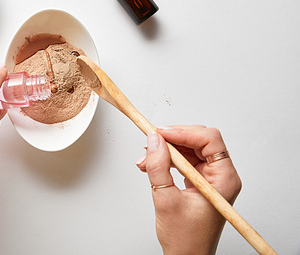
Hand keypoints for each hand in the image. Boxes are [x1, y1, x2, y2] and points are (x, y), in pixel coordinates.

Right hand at [136, 126, 241, 254]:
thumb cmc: (185, 239)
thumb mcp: (166, 199)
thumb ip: (159, 166)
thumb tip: (154, 140)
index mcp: (224, 179)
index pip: (209, 140)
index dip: (184, 132)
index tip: (161, 133)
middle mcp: (220, 176)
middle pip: (199, 141)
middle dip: (172, 139)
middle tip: (152, 141)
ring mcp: (209, 178)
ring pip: (189, 149)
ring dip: (165, 150)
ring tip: (146, 158)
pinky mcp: (198, 181)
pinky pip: (183, 160)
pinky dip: (166, 159)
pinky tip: (151, 164)